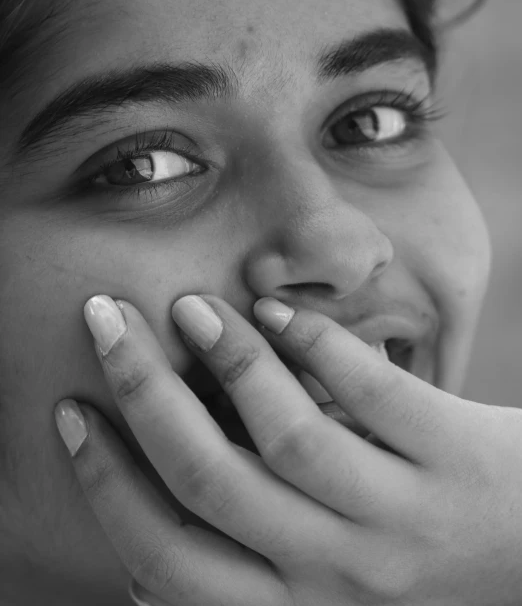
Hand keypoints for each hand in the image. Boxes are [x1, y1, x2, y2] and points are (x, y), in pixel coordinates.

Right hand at [55, 294, 521, 605]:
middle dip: (142, 395)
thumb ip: (247, 562)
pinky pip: (374, 393)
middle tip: (106, 321)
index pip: (168, 557)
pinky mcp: (456, 456)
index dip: (106, 482)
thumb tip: (144, 552)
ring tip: (187, 306)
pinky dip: (314, 344)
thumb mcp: (320, 585)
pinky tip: (273, 306)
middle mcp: (339, 574)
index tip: (71, 411)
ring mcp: (402, 516)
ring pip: (289, 437)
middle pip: (210, 485)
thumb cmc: (410, 562)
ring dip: (226, 361)